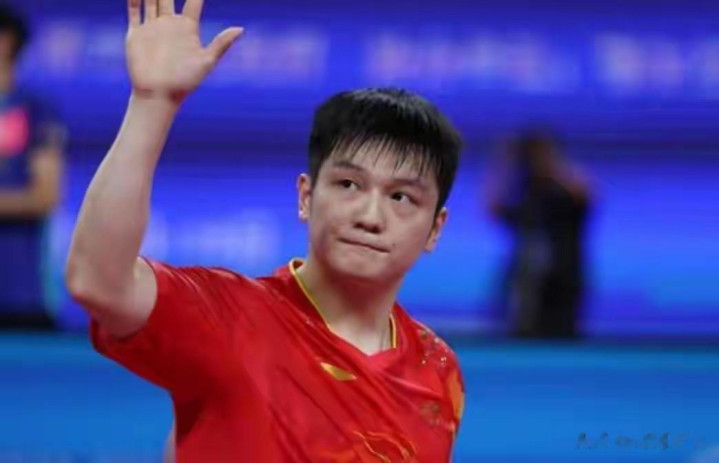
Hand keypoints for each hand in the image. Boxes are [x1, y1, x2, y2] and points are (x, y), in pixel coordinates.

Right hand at [126, 0, 243, 102]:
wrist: (159, 95)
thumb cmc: (186, 83)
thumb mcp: (207, 62)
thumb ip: (221, 44)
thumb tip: (241, 28)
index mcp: (188, 28)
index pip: (194, 1)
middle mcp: (170, 24)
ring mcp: (153, 28)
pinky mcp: (136, 34)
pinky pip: (134, 11)